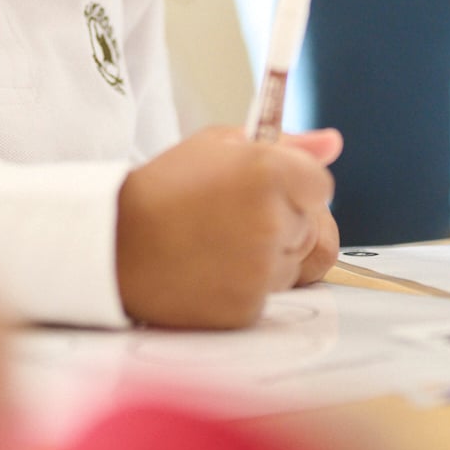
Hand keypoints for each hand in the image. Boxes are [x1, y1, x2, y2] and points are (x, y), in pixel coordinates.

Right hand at [116, 126, 335, 328]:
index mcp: (268, 171)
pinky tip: (210, 268)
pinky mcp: (248, 306)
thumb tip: (335, 143)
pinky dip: (246, 286)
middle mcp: (272, 221)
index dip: (294, 187)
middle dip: (283, 221)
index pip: (321, 186)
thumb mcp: (217, 145)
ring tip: (219, 242)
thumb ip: (285, 143)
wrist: (115, 243)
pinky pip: (269, 295)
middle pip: (312, 226)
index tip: (266, 188)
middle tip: (232, 216)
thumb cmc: (165, 187)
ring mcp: (262, 268)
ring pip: (294, 264)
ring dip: (268, 256)